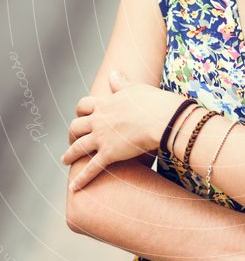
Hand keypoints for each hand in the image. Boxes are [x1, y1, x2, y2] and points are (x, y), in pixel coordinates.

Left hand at [61, 71, 180, 190]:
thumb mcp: (135, 88)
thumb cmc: (153, 102)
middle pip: (76, 126)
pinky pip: (91, 168)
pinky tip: (73, 187)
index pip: (84, 105)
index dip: (80, 111)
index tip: (80, 116)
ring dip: (69, 155)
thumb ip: (121, 83)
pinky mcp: (109, 154)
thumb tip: (112, 73)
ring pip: (78, 147)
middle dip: (72, 133)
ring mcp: (102, 137)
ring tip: (65, 160)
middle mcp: (99, 120)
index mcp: (105, 104)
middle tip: (72, 139)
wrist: (163, 118)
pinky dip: (81, 179)